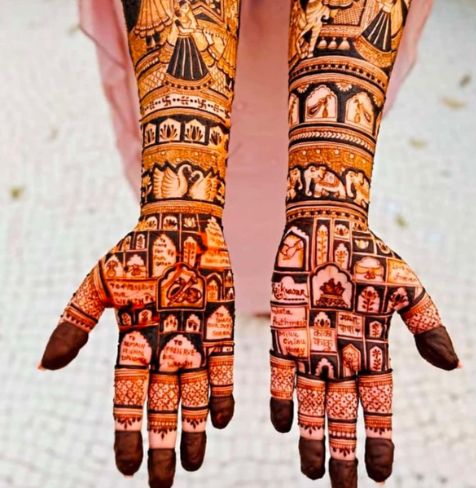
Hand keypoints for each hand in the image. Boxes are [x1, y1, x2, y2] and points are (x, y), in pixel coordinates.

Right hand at [41, 211, 233, 486]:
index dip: (127, 432)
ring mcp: (193, 339)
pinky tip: (220, 419)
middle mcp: (164, 348)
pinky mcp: (219, 326)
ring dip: (194, 429)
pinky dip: (221, 393)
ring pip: (192, 395)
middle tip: (163, 484)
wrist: (179, 223)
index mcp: (133, 341)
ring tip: (193, 464)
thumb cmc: (136, 251)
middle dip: (161, 444)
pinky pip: (221, 367)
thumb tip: (44, 366)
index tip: (126, 469)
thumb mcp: (99, 286)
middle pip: (162, 406)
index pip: (128, 397)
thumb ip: (75, 323)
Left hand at [269, 215, 458, 486]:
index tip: (380, 474)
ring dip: (311, 437)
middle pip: (343, 414)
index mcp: (373, 348)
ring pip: (311, 402)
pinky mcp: (286, 331)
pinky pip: (282, 372)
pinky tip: (282, 426)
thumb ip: (428, 326)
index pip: (378, 404)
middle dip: (344, 450)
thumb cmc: (370, 254)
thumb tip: (453, 367)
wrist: (328, 224)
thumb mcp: (408, 288)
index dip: (379, 439)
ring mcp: (313, 345)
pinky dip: (282, 398)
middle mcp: (342, 354)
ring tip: (312, 471)